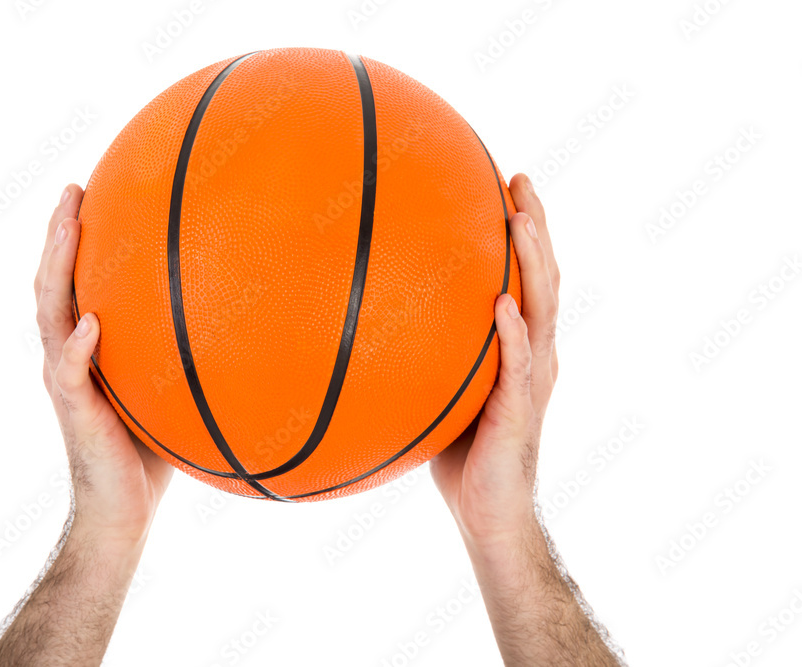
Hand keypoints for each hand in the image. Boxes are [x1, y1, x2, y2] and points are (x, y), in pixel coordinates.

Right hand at [35, 184, 172, 548]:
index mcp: (86, 345)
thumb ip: (183, 354)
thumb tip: (239, 318)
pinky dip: (77, 347)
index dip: (75, 239)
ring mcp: (65, 379)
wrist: (122, 507)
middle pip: (51, 282)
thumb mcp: (170, 391)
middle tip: (72, 189)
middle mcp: (67, 354)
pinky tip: (92, 322)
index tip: (91, 192)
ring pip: (49, 312)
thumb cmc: (152, 451)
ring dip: (57, 268)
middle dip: (58, 234)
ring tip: (70, 225)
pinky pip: (70, 372)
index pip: (74, 281)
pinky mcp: (74, 409)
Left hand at [431, 173, 558, 548]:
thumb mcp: (440, 392)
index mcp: (520, 348)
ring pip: (542, 310)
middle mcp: (536, 356)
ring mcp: (533, 381)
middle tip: (520, 178)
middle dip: (535, 226)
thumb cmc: (461, 456)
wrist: (489, 514)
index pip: (528, 278)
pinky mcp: (520, 412)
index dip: (525, 233)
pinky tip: (502, 305)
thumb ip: (427, 355)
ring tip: (521, 219)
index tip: (507, 185)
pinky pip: (520, 367)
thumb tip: (371, 319)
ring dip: (534, 264)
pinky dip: (514, 334)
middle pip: (544, 279)